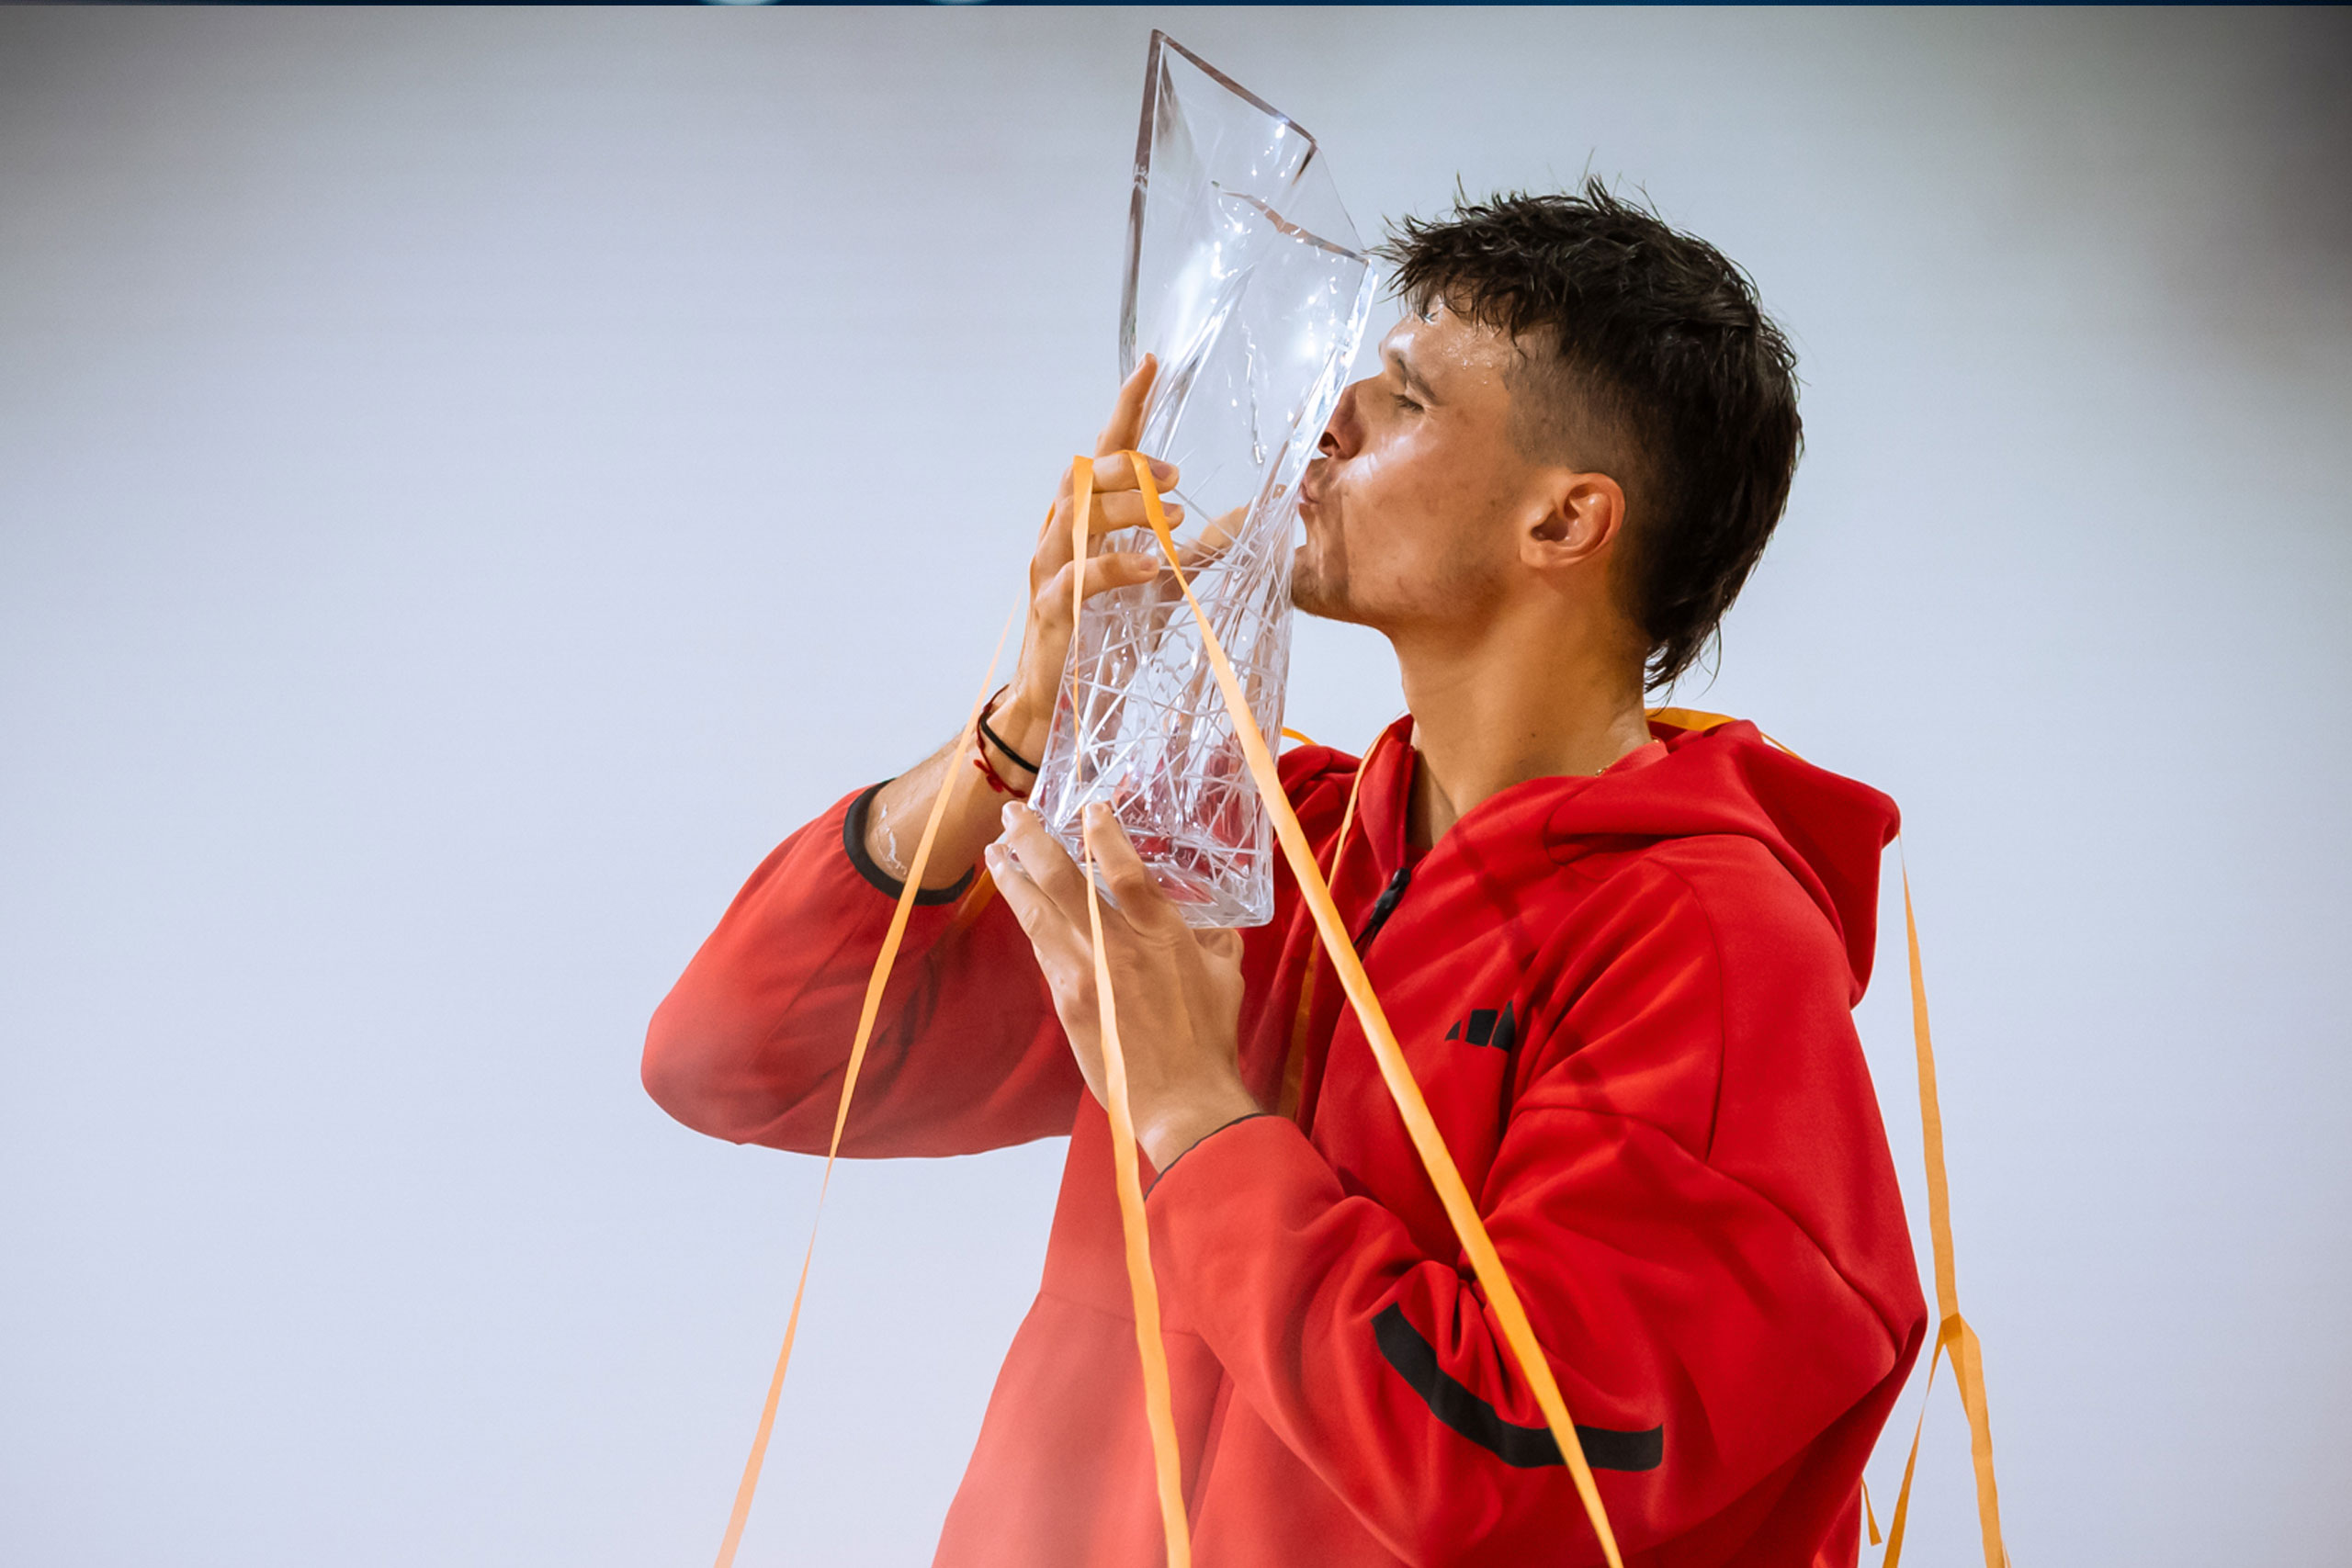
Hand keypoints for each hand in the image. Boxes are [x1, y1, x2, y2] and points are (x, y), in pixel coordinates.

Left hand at [986, 800, 1256, 1171]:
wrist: (1181, 1100)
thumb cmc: (1208, 1037)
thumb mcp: (1223, 973)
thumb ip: (1211, 937)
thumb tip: (1204, 919)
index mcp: (1162, 932)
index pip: (1124, 867)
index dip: (1103, 832)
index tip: (1090, 807)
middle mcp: (1116, 946)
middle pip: (1063, 879)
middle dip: (1033, 840)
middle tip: (1014, 813)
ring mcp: (1085, 973)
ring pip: (1038, 912)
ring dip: (1013, 877)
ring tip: (996, 851)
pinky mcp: (1066, 1001)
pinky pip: (1042, 948)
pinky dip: (1029, 919)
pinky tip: (1019, 903)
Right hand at [989, 359, 1183, 767]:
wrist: (1060, 701)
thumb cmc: (1104, 635)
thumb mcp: (1164, 586)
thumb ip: (1201, 549)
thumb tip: (1252, 515)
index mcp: (1089, 520)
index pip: (1106, 451)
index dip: (1127, 407)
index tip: (1152, 364)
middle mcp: (1062, 533)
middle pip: (1084, 474)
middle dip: (1129, 463)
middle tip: (1177, 474)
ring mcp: (1050, 568)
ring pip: (1076, 514)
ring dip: (1126, 507)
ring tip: (1172, 516)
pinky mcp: (1051, 608)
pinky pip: (1077, 576)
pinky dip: (1114, 566)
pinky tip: (1150, 566)